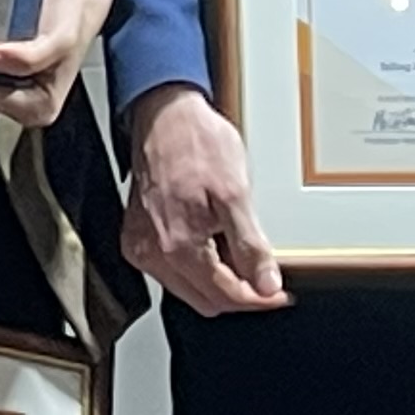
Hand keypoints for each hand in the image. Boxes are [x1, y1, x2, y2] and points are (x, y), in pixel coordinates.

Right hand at [121, 83, 286, 316]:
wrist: (165, 115)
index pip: (225, 295)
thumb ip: (250, 246)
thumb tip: (266, 283)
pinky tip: (212, 241)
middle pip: (206, 299)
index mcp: (178, 246)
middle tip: (265, 274)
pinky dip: (197, 265)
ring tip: (238, 249)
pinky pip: (171, 270)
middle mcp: (153, 253)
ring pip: (188, 288)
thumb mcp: (236, 193)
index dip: (258, 299)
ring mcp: (141, 246)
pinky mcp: (137, 237)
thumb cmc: (197, 143)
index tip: (277, 293)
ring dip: (218, 279)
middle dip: (239, 293)